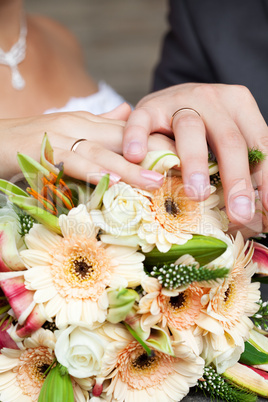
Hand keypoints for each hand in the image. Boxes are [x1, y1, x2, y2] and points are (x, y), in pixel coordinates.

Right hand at [0, 107, 175, 189]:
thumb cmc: (33, 140)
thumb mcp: (69, 130)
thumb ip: (99, 124)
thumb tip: (128, 113)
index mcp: (89, 123)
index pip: (130, 131)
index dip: (158, 143)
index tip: (184, 158)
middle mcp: (80, 127)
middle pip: (123, 139)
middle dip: (154, 154)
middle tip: (184, 170)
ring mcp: (61, 138)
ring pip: (102, 152)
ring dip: (129, 168)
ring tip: (156, 182)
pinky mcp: (43, 152)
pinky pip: (71, 162)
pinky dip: (92, 171)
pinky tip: (111, 180)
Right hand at [123, 83, 267, 223]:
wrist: (170, 99)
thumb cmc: (203, 127)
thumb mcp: (228, 138)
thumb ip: (244, 165)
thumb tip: (259, 213)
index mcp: (240, 105)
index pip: (260, 144)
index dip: (266, 179)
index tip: (267, 210)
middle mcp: (212, 99)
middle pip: (229, 140)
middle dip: (236, 180)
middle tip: (238, 214)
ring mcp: (178, 100)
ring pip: (190, 130)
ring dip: (194, 163)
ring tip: (196, 194)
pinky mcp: (149, 106)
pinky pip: (141, 120)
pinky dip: (137, 137)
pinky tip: (136, 157)